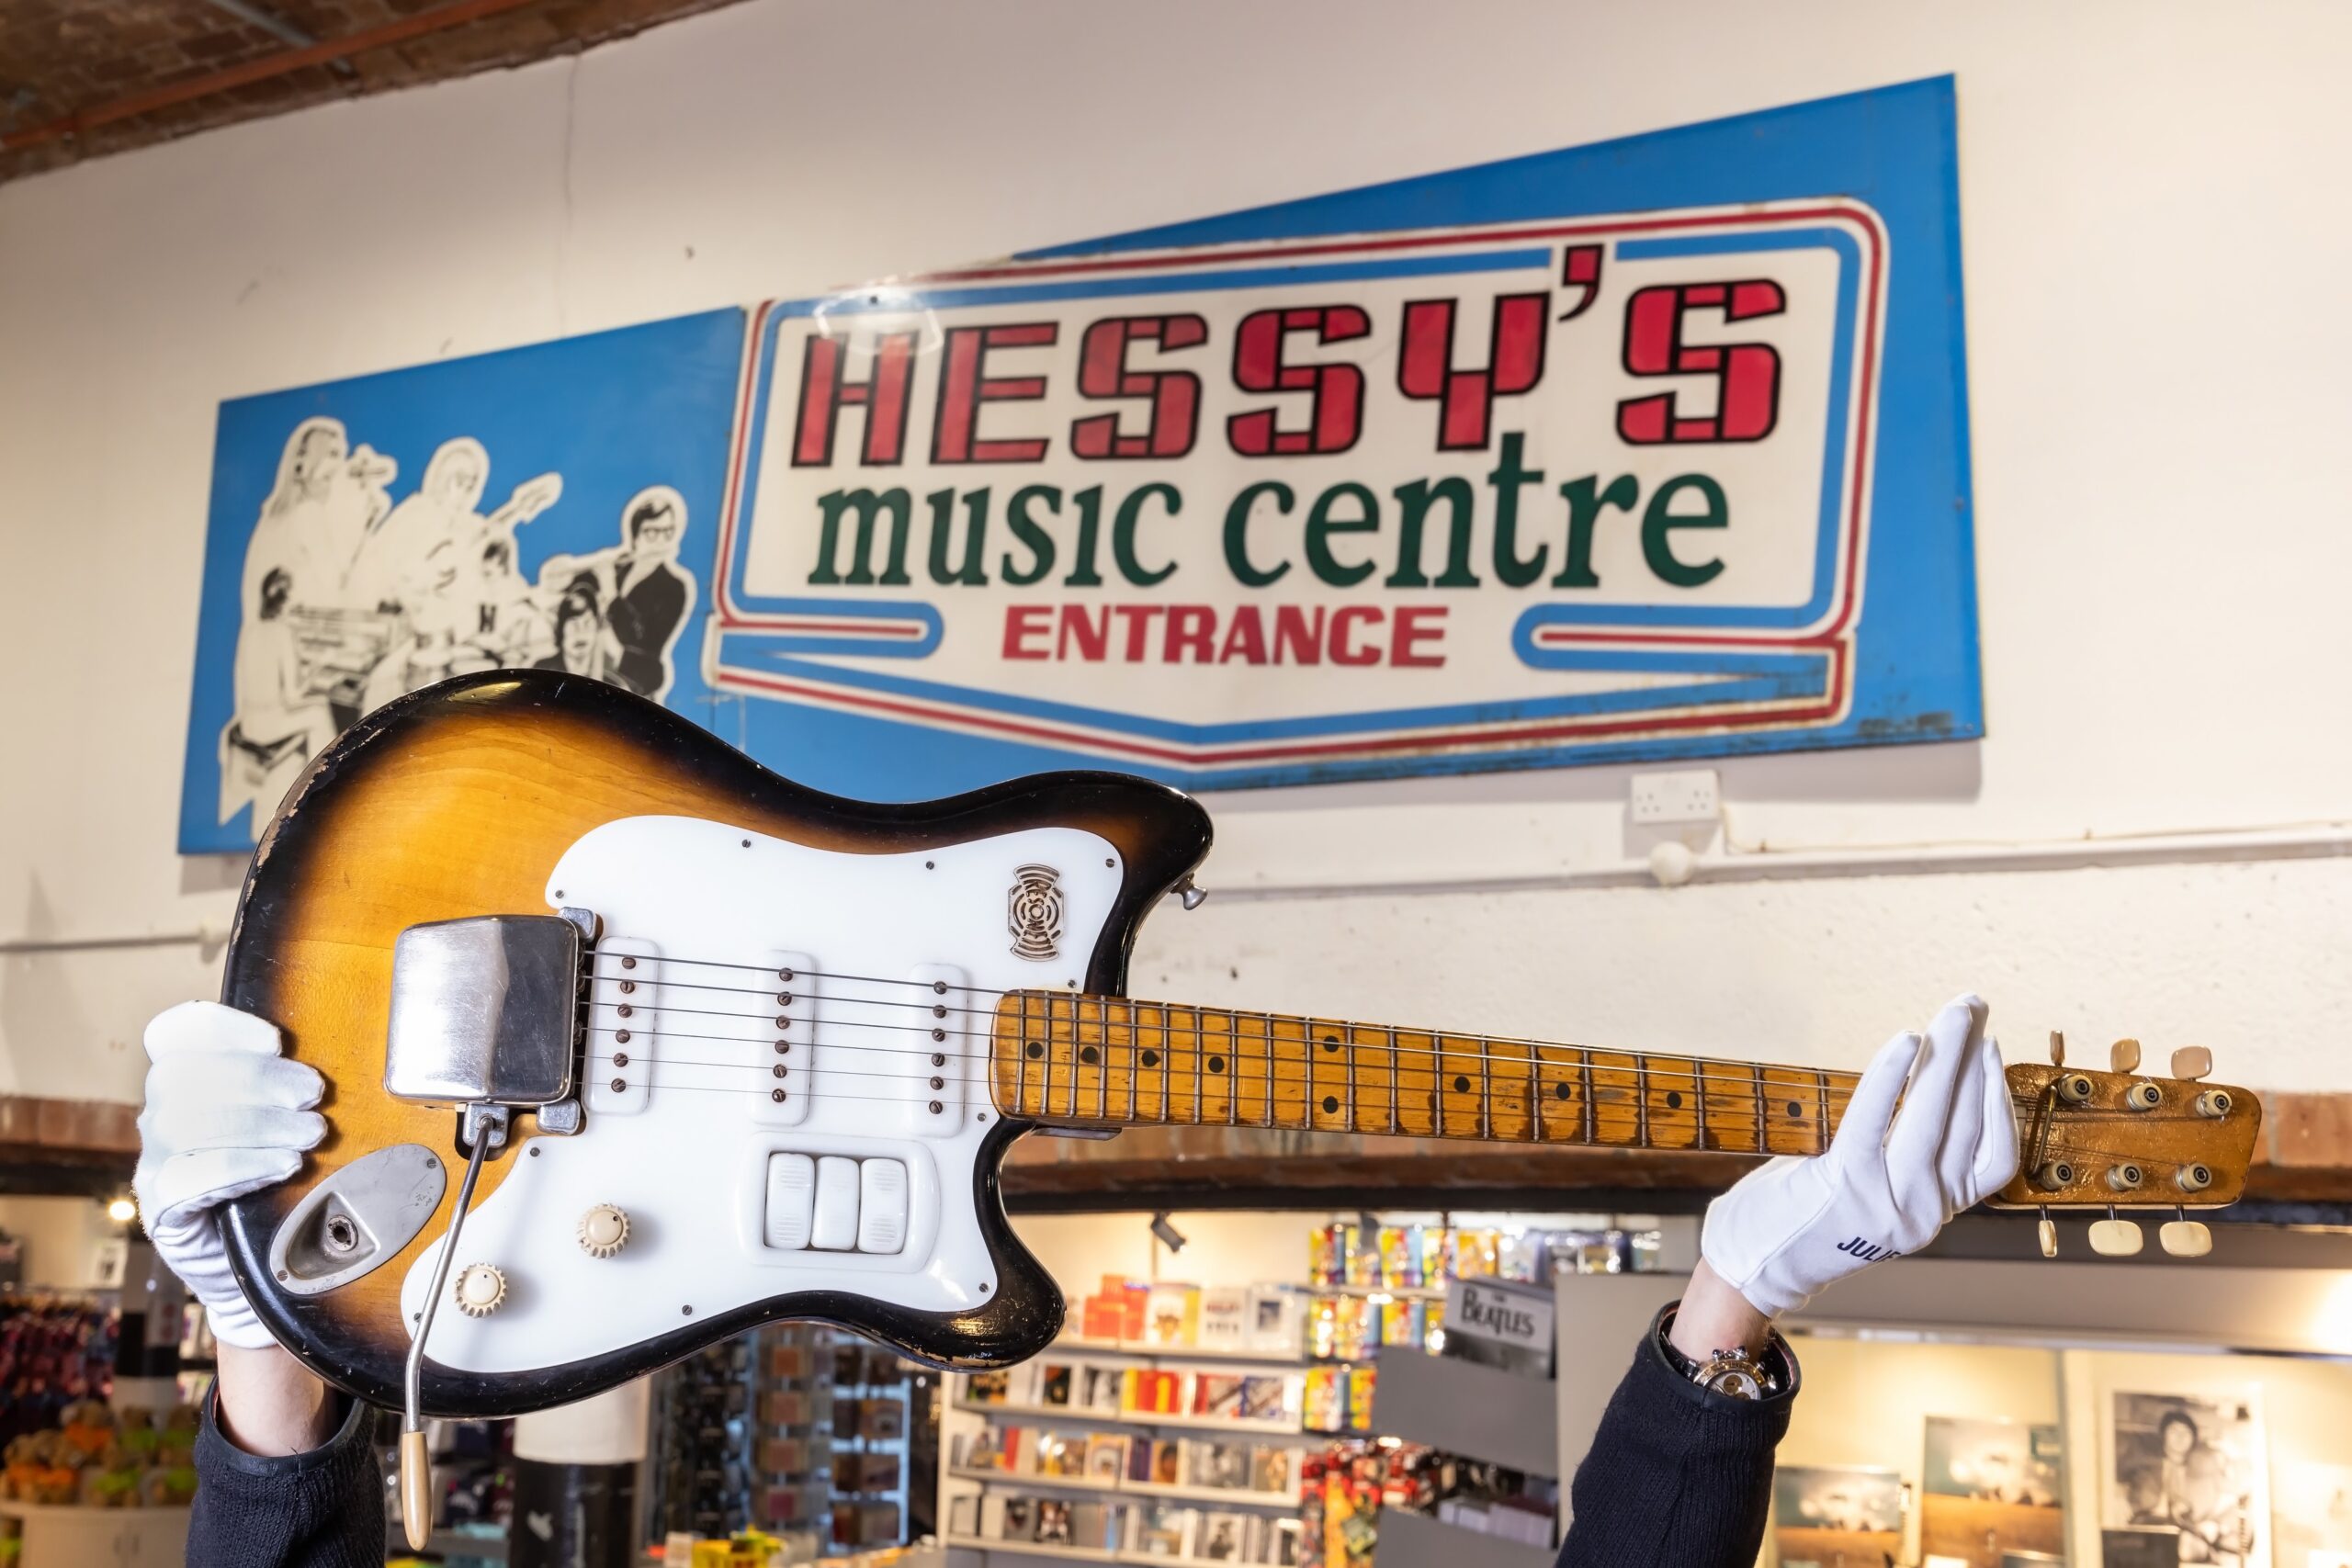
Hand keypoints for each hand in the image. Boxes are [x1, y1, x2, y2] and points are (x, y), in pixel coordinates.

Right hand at [133, 1001, 326, 1350]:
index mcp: (187, 1084)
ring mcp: (156, 1165)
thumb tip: (331, 1055)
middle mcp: (161, 1119)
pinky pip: (186, 1179)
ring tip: (309, 1133)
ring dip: (256, 1123)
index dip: (220, 1029)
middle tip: (312, 1095)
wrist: (278, 1264)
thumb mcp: (295, 1121)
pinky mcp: (164, 1211)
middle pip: (183, 1076)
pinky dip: (240, 1166)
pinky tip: (282, 1165)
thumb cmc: (291, 1181)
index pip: (176, 1034)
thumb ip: (294, 1085)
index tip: (275, 1041)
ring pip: (182, 1126)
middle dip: (256, 1078)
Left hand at [1701, 994, 2018, 1318]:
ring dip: (1948, 1056)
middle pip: (1967, 1124)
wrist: (1756, 1266)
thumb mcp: (1878, 1193)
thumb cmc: (1811, 1214)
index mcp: (1935, 1211)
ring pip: (1933, 1118)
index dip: (1998, 1100)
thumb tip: (1933, 1089)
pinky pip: (1875, 1121)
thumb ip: (1909, 1158)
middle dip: (1976, 1058)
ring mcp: (1888, 1203)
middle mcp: (1923, 1211)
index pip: (1996, 1156)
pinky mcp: (1846, 1185)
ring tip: (1953, 1014)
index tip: (1991, 1051)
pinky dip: (1893, 1076)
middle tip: (1974, 1007)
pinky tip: (1907, 1039)